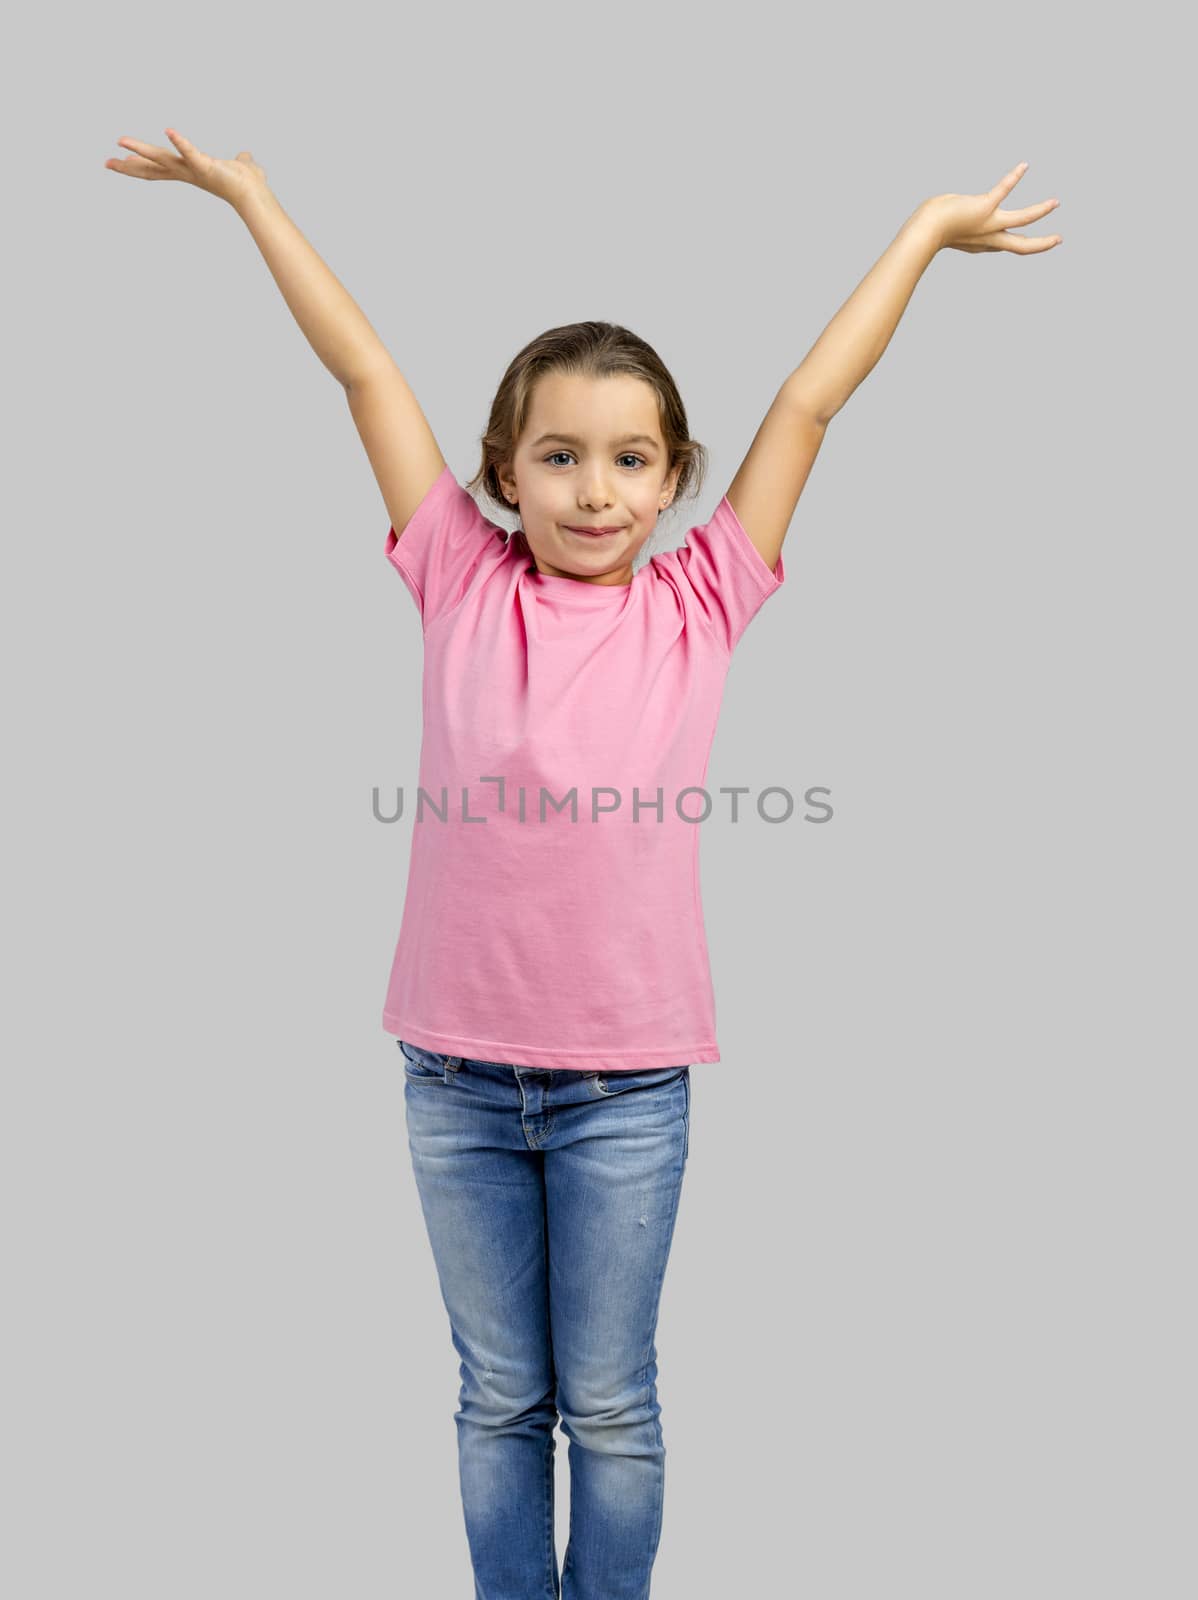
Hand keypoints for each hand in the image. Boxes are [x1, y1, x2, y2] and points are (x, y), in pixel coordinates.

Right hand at [104, 129, 269, 209]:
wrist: (258, 194)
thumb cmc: (249, 183)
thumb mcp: (241, 166)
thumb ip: (241, 159)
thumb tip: (245, 156)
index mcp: (190, 171)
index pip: (159, 168)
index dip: (140, 166)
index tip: (121, 163)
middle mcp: (187, 173)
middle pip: (153, 168)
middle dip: (129, 166)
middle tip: (106, 163)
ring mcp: (194, 170)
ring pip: (163, 159)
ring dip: (142, 150)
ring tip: (121, 141)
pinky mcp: (206, 166)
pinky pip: (191, 153)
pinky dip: (182, 143)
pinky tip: (170, 130)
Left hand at [918, 162, 1061, 254]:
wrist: (924, 231)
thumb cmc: (927, 229)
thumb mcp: (943, 230)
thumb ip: (947, 223)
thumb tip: (938, 210)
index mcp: (980, 244)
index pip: (1002, 245)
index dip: (1014, 242)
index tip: (1029, 244)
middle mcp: (988, 238)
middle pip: (1021, 245)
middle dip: (1041, 243)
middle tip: (1059, 239)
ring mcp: (988, 223)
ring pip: (1022, 220)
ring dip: (1040, 211)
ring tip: (1055, 203)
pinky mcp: (984, 207)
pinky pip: (1004, 189)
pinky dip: (1014, 176)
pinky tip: (1024, 165)